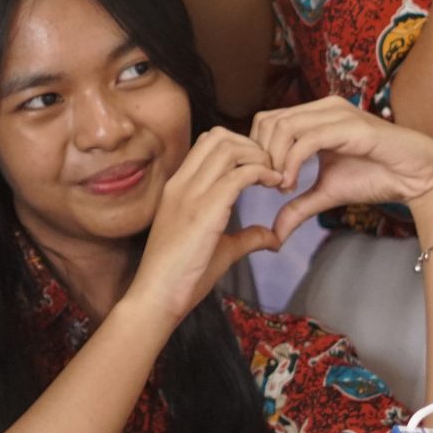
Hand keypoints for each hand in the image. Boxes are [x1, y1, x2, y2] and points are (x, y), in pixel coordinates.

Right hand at [118, 127, 283, 323]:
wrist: (157, 295)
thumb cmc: (181, 276)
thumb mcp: (220, 249)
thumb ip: (246, 237)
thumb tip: (273, 237)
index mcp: (178, 187)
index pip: (208, 143)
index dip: (240, 147)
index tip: (261, 169)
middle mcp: (181, 183)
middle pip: (219, 137)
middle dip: (253, 145)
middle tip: (273, 170)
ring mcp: (190, 193)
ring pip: (228, 148)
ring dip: (259, 156)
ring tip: (275, 177)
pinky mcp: (205, 209)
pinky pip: (239, 175)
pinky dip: (262, 173)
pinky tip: (275, 186)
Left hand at [252, 97, 432, 240]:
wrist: (420, 177)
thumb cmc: (377, 178)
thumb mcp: (327, 193)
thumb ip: (298, 207)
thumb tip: (274, 234)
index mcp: (314, 116)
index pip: (266, 121)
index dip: (257, 150)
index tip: (264, 182)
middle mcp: (323, 108)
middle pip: (268, 121)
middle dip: (260, 155)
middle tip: (269, 185)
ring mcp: (337, 114)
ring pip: (284, 127)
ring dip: (274, 159)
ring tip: (282, 186)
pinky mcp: (350, 126)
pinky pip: (307, 139)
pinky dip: (291, 162)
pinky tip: (292, 184)